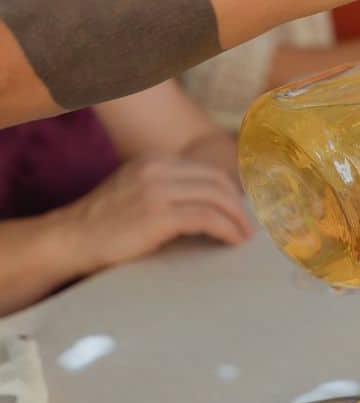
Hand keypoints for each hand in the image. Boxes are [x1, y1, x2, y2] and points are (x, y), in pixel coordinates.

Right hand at [59, 155, 252, 273]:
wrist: (68, 239)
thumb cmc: (104, 226)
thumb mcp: (136, 193)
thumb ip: (167, 191)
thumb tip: (208, 207)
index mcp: (154, 161)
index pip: (207, 171)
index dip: (231, 192)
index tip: (241, 212)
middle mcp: (157, 169)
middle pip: (218, 181)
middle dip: (239, 205)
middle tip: (248, 227)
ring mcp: (157, 190)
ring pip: (217, 196)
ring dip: (237, 219)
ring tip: (243, 237)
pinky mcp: (158, 215)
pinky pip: (207, 217)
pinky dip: (226, 229)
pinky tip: (232, 241)